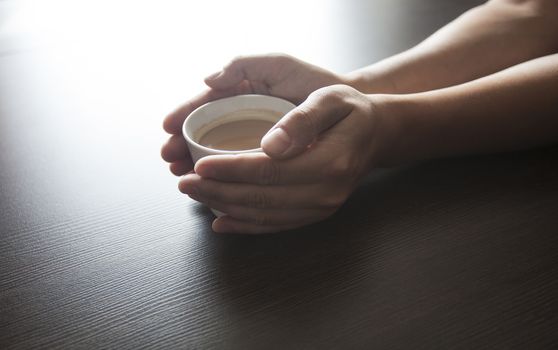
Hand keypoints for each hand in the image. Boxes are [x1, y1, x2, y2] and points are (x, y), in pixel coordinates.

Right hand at [161, 53, 344, 175]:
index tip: (168, 127)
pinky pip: (243, 177)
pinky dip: (228, 185)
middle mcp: (243, 120)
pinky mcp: (270, 165)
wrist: (350, 112)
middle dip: (184, 147)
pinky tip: (217, 195)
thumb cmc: (315, 82)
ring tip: (186, 179)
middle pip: (205, 135)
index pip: (204, 104)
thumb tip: (210, 81)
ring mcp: (255, 143)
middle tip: (171, 161)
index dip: (184, 114)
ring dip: (201, 169)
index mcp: (240, 93)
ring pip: (220, 159)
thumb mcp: (280, 65)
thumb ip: (246, 66)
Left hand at [179, 85, 388, 233]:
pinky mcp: (316, 214)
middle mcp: (326, 192)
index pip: (270, 170)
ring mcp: (322, 207)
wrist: (376, 135)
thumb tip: (269, 144)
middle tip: (184, 183)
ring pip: (265, 215)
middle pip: (262, 198)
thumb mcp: (331, 100)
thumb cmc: (351, 111)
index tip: (200, 166)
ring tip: (195, 196)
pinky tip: (222, 222)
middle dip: (218, 192)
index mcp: (330, 161)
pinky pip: (277, 225)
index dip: (231, 170)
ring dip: (225, 207)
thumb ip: (301, 120)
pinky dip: (246, 225)